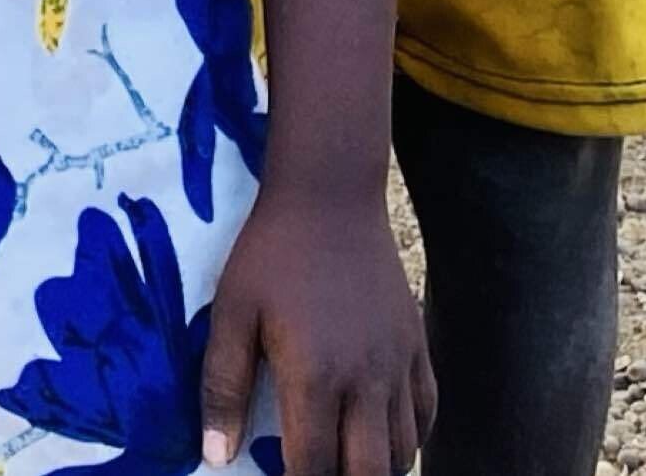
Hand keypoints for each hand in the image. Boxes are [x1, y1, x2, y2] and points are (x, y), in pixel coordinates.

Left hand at [201, 186, 431, 474]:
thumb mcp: (232, 314)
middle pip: (369, 472)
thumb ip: (222, 387)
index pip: (314, 467)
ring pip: (405, 449)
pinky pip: (429, 411)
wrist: (331, 197)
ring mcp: (400, 363)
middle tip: (319, 474)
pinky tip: (387, 439)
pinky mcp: (418, 344)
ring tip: (348, 462)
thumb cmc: (271, 255)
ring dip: (377, 468)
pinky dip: (412, 438)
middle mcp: (367, 379)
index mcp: (315, 376)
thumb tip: (216, 454)